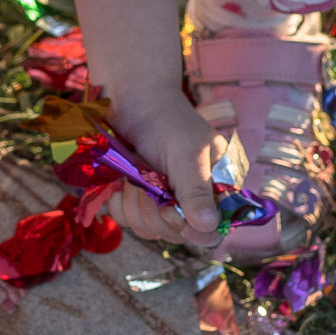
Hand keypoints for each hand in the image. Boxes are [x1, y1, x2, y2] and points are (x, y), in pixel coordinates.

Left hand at [103, 87, 222, 248]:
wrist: (131, 100)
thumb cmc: (166, 119)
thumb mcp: (186, 153)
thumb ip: (196, 191)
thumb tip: (208, 226)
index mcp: (217, 187)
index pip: (211, 230)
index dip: (189, 230)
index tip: (169, 210)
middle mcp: (193, 199)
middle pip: (176, 234)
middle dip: (155, 211)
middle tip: (148, 180)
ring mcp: (165, 201)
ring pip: (149, 230)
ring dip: (135, 205)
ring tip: (134, 176)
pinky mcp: (139, 200)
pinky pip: (127, 221)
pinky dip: (119, 204)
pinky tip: (121, 183)